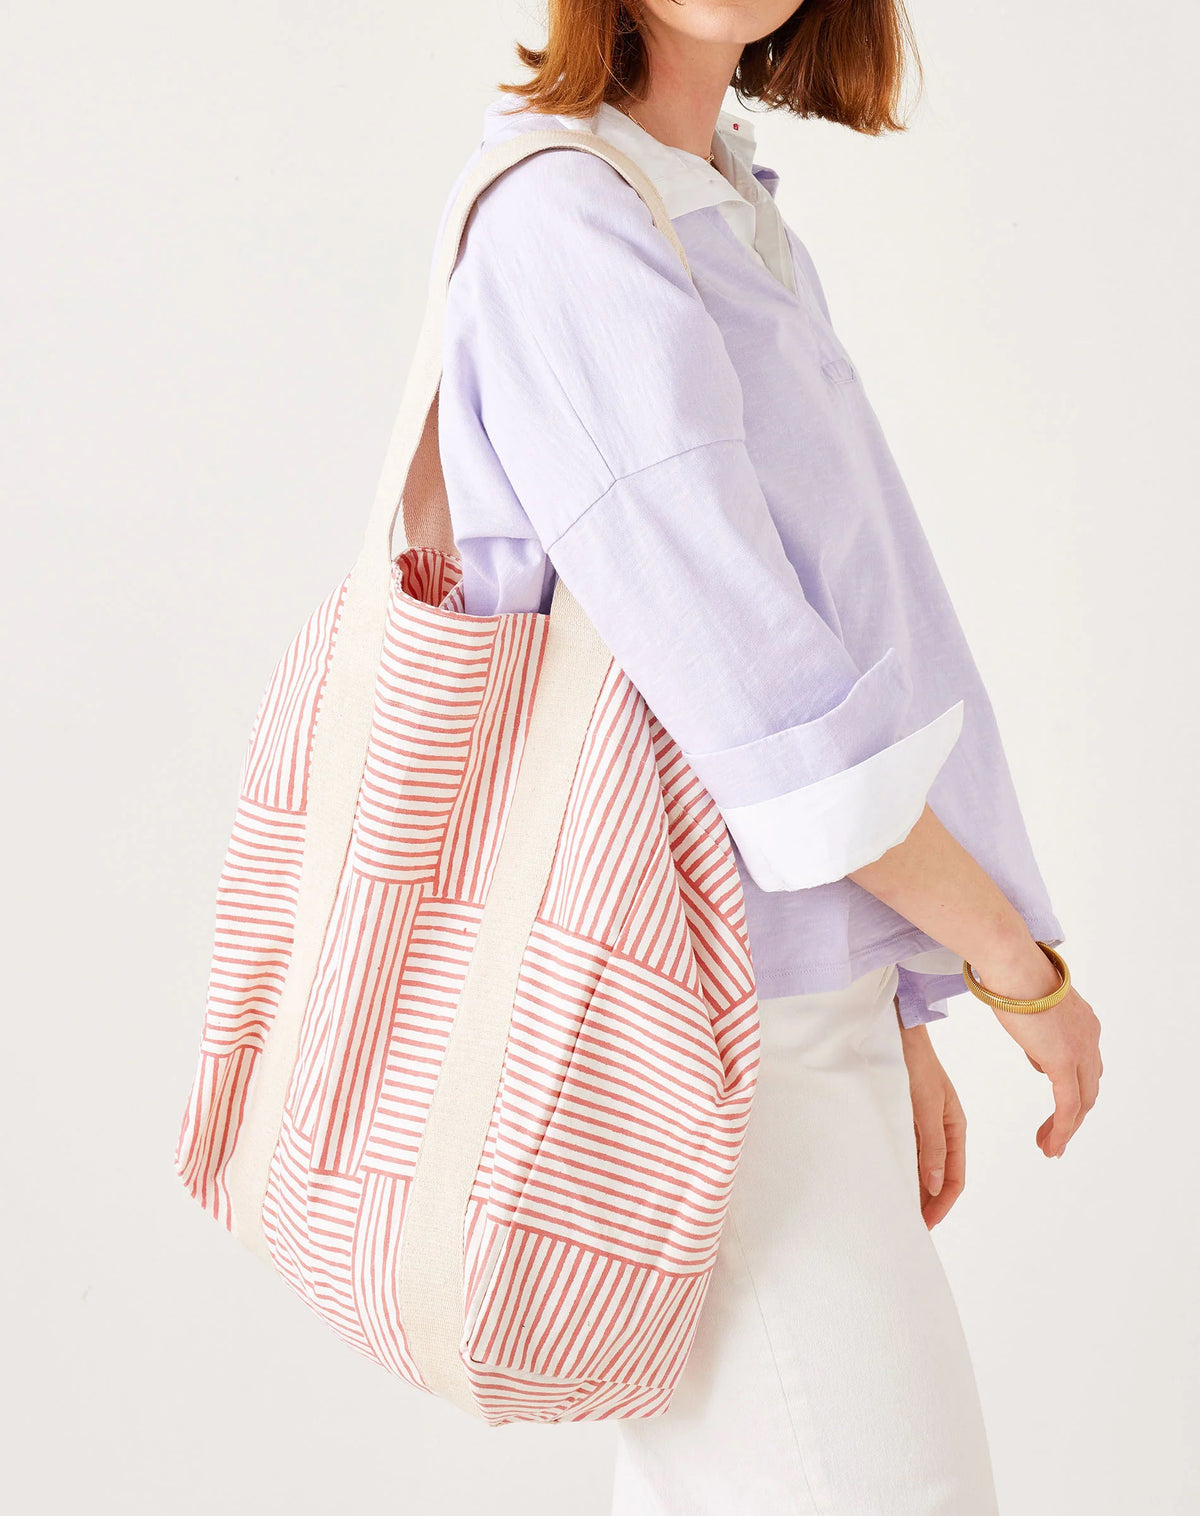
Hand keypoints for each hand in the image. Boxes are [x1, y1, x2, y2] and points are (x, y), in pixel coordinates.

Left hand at [897, 1019, 966, 1228]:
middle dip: (927, 1203)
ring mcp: (923, 1125)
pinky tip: (887, 1179)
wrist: (898, 1032)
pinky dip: (900, 1168)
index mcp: (955, 1128)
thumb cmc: (915, 1064)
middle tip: (907, 1226)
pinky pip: (906, 1151)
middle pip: (938, 1177)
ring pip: (921, 1166)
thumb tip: (936, 1187)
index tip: (925, 1225)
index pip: (955, 1179)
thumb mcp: (926, 1106)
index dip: (941, 1205)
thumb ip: (931, 1146)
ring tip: (895, 1209)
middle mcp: (941, 1130)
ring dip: (913, 1188)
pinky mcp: (905, 1118)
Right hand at [972, 942, 1102, 1157]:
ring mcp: (1081, 1050)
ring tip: (1049, 1146)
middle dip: (1073, 1114)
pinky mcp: (1064, 1062)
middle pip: (1089, 1087)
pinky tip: (1050, 1144)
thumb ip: (1039, 1033)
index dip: (1073, 1089)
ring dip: (1067, 1127)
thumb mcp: (1031, 1008)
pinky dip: (1061, 1129)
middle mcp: (1089, 1037)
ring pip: (1083, 1102)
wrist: (1013, 964)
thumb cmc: (1013, 975)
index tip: (1059, 1107)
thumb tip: (1038, 1056)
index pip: (1084, 1065)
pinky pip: (1068, 1106)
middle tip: (1055, 1135)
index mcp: (1083, 1023)